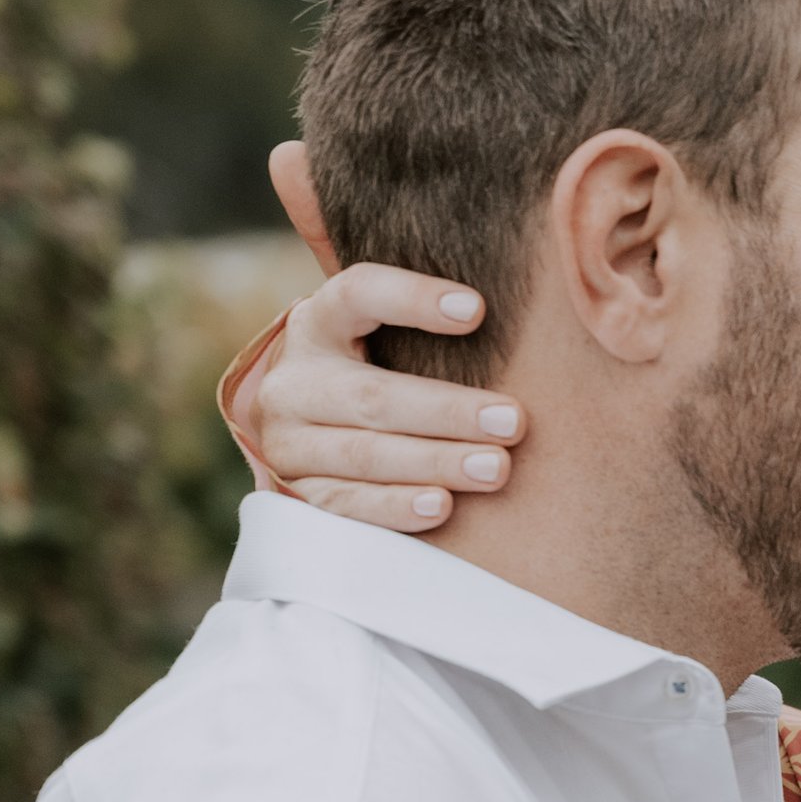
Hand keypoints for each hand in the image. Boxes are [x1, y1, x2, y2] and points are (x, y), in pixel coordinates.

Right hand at [241, 257, 528, 531]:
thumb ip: (426, 333)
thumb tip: (502, 314)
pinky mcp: (296, 492)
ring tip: (494, 468)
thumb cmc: (371, 376)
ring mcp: (288, 442)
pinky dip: (396, 506)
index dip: (411, 299)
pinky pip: (347, 503)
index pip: (359, 295)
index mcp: (319, 324)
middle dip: (448, 411)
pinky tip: (442, 506)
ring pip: (364, 454)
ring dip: (434, 462)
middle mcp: (294, 382)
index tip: (476, 310)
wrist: (307, 434)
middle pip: (372, 395)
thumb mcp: (379, 341)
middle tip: (512, 422)